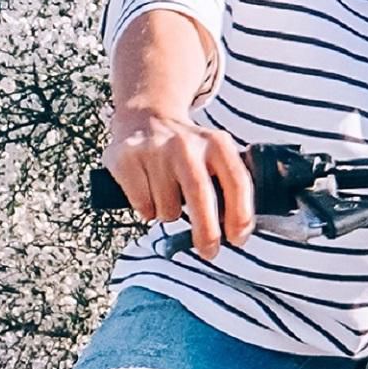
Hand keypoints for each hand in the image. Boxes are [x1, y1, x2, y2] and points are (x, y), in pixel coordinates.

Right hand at [105, 105, 252, 260]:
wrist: (147, 116)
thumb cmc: (187, 151)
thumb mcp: (214, 156)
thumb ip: (228, 187)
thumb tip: (237, 233)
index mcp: (216, 143)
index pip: (236, 182)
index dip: (241, 216)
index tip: (238, 239)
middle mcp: (186, 144)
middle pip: (201, 196)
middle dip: (206, 232)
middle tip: (209, 251)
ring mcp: (154, 150)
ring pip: (167, 209)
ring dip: (169, 214)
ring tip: (167, 194)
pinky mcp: (126, 159)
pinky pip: (143, 207)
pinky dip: (146, 209)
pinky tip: (147, 190)